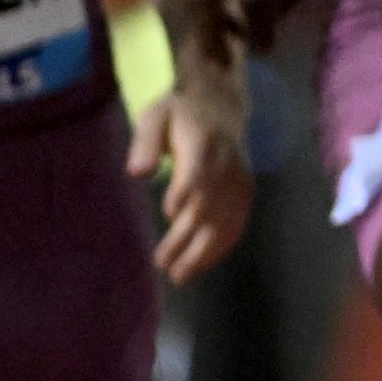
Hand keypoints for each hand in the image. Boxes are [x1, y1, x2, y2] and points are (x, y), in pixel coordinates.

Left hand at [131, 68, 253, 283]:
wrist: (221, 105)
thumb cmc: (179, 114)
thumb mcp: (156, 116)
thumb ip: (145, 142)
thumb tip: (136, 172)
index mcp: (202, 141)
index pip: (197, 169)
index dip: (186, 189)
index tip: (169, 212)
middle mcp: (226, 162)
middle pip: (208, 203)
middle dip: (186, 236)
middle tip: (162, 263)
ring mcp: (239, 178)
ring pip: (225, 219)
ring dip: (204, 250)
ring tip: (179, 275)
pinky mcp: (245, 190)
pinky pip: (237, 222)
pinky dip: (222, 245)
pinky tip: (202, 264)